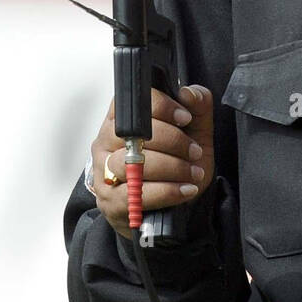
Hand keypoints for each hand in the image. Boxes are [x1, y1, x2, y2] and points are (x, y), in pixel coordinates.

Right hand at [91, 84, 214, 240]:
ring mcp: (104, 172)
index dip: (161, 106)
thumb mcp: (195, 133)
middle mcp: (105, 142)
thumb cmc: (178, 164)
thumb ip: (198, 106)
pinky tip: (186, 189)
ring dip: (172, 167)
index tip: (185, 118)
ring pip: (134, 163)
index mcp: (121, 119)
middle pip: (134, 132)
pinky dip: (167, 191)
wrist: (172, 207)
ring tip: (193, 173)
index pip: (131, 102)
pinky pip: (137, 193)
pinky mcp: (110, 201)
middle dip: (173, 141)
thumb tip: (188, 93)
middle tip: (195, 152)